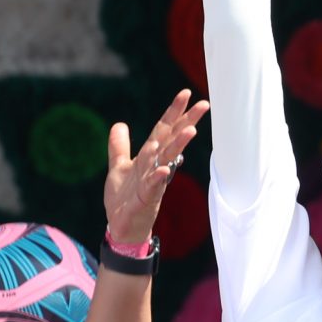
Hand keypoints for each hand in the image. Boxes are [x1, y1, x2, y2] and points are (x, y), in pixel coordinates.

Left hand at [103, 90, 207, 250]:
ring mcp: (152, 182)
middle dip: (186, 122)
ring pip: (166, 160)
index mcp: (149, 157)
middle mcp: (155, 166)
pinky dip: (158, 177)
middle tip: (203, 105)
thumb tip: (119, 124)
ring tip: (190, 130)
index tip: (185, 94)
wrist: (123, 227)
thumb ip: (119, 146)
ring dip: (178, 146)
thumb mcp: (118, 167)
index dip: (173, 112)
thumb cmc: (124, 198)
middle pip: (172, 140)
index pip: (163, 130)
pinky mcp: (145, 199)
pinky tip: (164, 169)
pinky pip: (153, 186)